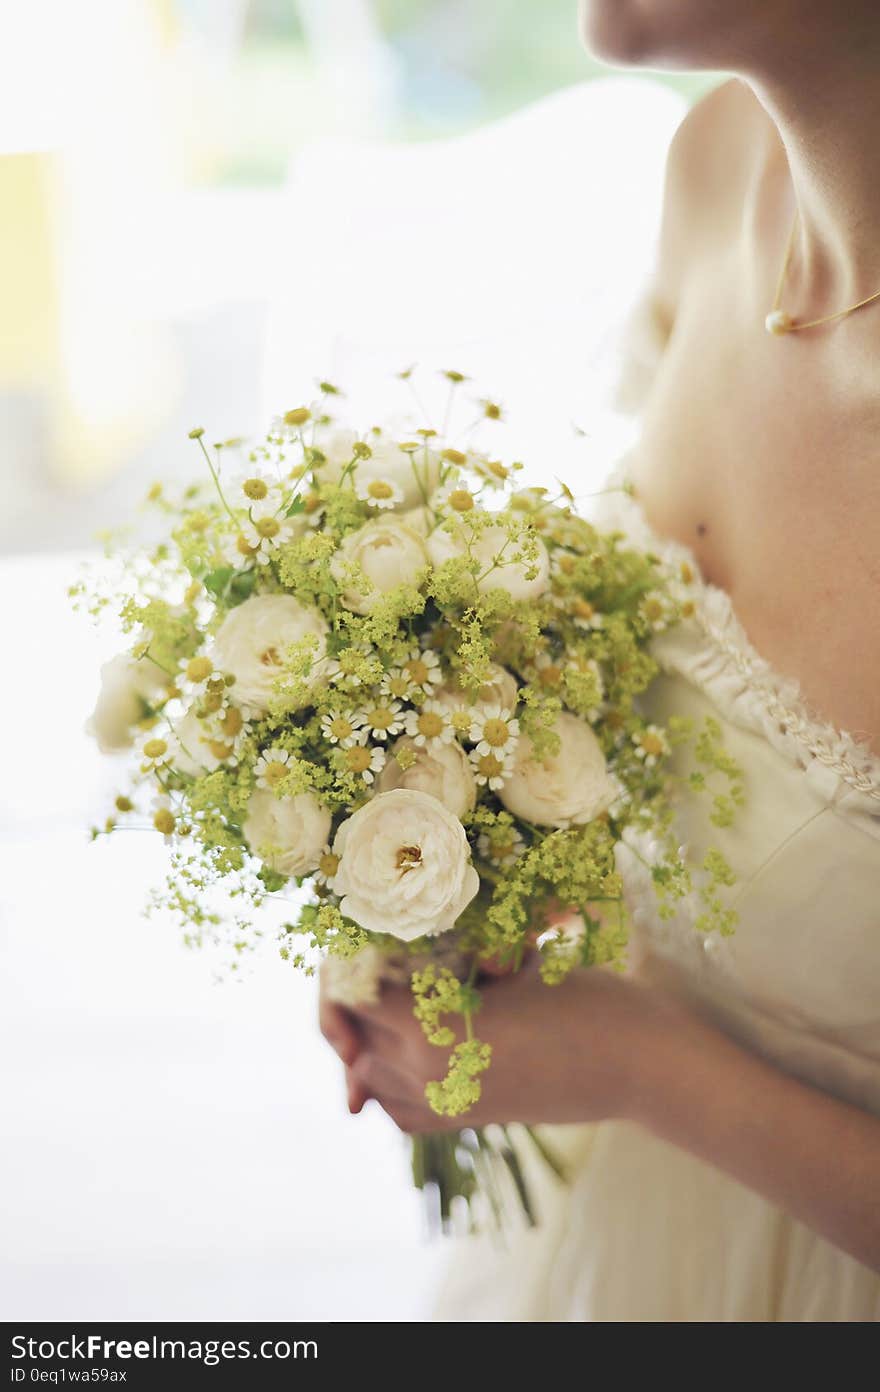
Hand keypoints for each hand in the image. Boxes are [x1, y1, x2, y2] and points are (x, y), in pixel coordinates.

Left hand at [320, 959, 671, 1132]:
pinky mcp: (462, 1119)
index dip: (349, 958)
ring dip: (371, 1032)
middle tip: (379, 956)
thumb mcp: (509, 965)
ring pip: (368, 1071)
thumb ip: (444, 962)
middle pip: (353, 1032)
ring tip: (396, 993)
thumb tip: (381, 952)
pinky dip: (390, 1076)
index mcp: (431, 1029)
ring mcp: (442, 1104)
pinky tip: (411, 1042)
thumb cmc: (583, 998)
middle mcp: (425, 1075)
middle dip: (357, 993)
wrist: (638, 1064)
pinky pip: (398, 1105)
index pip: (351, 992)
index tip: (361, 931)